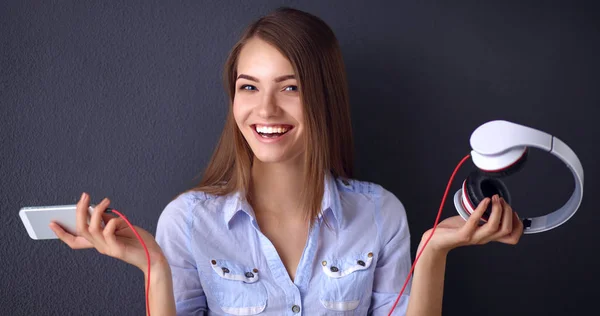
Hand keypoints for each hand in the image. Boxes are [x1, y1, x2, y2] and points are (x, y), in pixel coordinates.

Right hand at [49, 192, 166, 274]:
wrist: (154, 256)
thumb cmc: (138, 241)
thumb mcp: (120, 227)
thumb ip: (108, 220)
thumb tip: (97, 209)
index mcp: (98, 242)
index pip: (74, 241)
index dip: (61, 233)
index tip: (50, 222)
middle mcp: (99, 246)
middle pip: (80, 230)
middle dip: (79, 211)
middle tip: (85, 196)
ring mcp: (107, 248)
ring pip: (91, 229)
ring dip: (97, 212)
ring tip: (106, 201)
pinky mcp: (117, 249)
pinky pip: (108, 233)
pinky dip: (111, 222)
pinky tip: (118, 218)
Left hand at [420, 194, 523, 254]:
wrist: (435, 240)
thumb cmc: (452, 230)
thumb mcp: (473, 222)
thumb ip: (483, 216)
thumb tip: (493, 202)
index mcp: (488, 236)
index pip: (512, 237)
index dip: (518, 225)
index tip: (513, 212)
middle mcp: (484, 238)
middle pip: (507, 229)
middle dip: (508, 212)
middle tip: (501, 200)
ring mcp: (474, 237)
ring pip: (495, 227)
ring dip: (497, 210)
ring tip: (494, 198)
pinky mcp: (463, 234)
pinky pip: (475, 222)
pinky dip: (481, 209)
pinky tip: (484, 201)